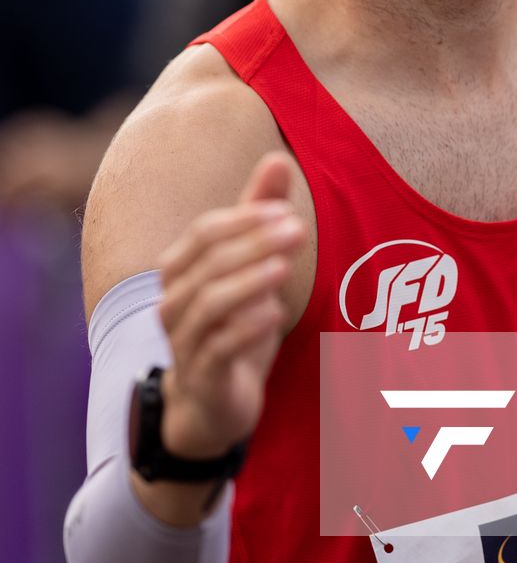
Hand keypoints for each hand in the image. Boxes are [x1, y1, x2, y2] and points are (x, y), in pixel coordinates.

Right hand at [156, 153, 304, 460]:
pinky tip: (275, 314)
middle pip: (208, 264)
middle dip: (252, 244)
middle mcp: (173, 304)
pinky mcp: (203, 377)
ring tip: (283, 267)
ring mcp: (184, 342)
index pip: (203, 233)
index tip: (285, 210)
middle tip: (297, 231)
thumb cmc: (231, 325)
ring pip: (208, 305)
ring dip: (248, 282)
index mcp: (179, 271)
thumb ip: (258, 215)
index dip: (243, 219)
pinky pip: (218, 349)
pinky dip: (246, 328)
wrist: (212, 405)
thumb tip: (277, 158)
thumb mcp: (249, 267)